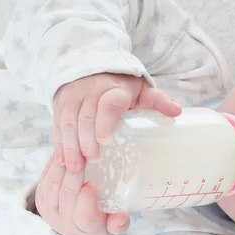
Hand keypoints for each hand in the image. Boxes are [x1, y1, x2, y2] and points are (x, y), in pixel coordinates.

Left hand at [35, 155, 129, 234]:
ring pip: (52, 186)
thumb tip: (122, 218)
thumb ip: (119, 224)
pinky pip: (44, 180)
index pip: (85, 218)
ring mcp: (50, 211)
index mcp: (86, 229)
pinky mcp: (41, 200)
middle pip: (67, 197)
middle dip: (74, 176)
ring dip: (62, 168)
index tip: (93, 184)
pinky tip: (62, 153)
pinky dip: (52, 165)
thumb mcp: (113, 226)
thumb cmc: (100, 222)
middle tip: (83, 157)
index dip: (87, 201)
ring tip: (72, 152)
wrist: (76, 227)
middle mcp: (65, 223)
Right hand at [53, 73, 180, 171]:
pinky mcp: (60, 103)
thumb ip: (157, 101)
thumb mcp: (142, 90)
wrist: (94, 67)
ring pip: (69, 121)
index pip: (109, 104)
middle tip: (93, 160)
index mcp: (115, 89)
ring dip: (71, 145)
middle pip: (86, 117)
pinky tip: (62, 161)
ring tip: (77, 167)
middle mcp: (91, 90)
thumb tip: (176, 111)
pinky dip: (59, 143)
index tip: (105, 140)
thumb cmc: (123, 86)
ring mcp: (73, 96)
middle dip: (87, 140)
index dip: (105, 121)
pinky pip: (57, 124)